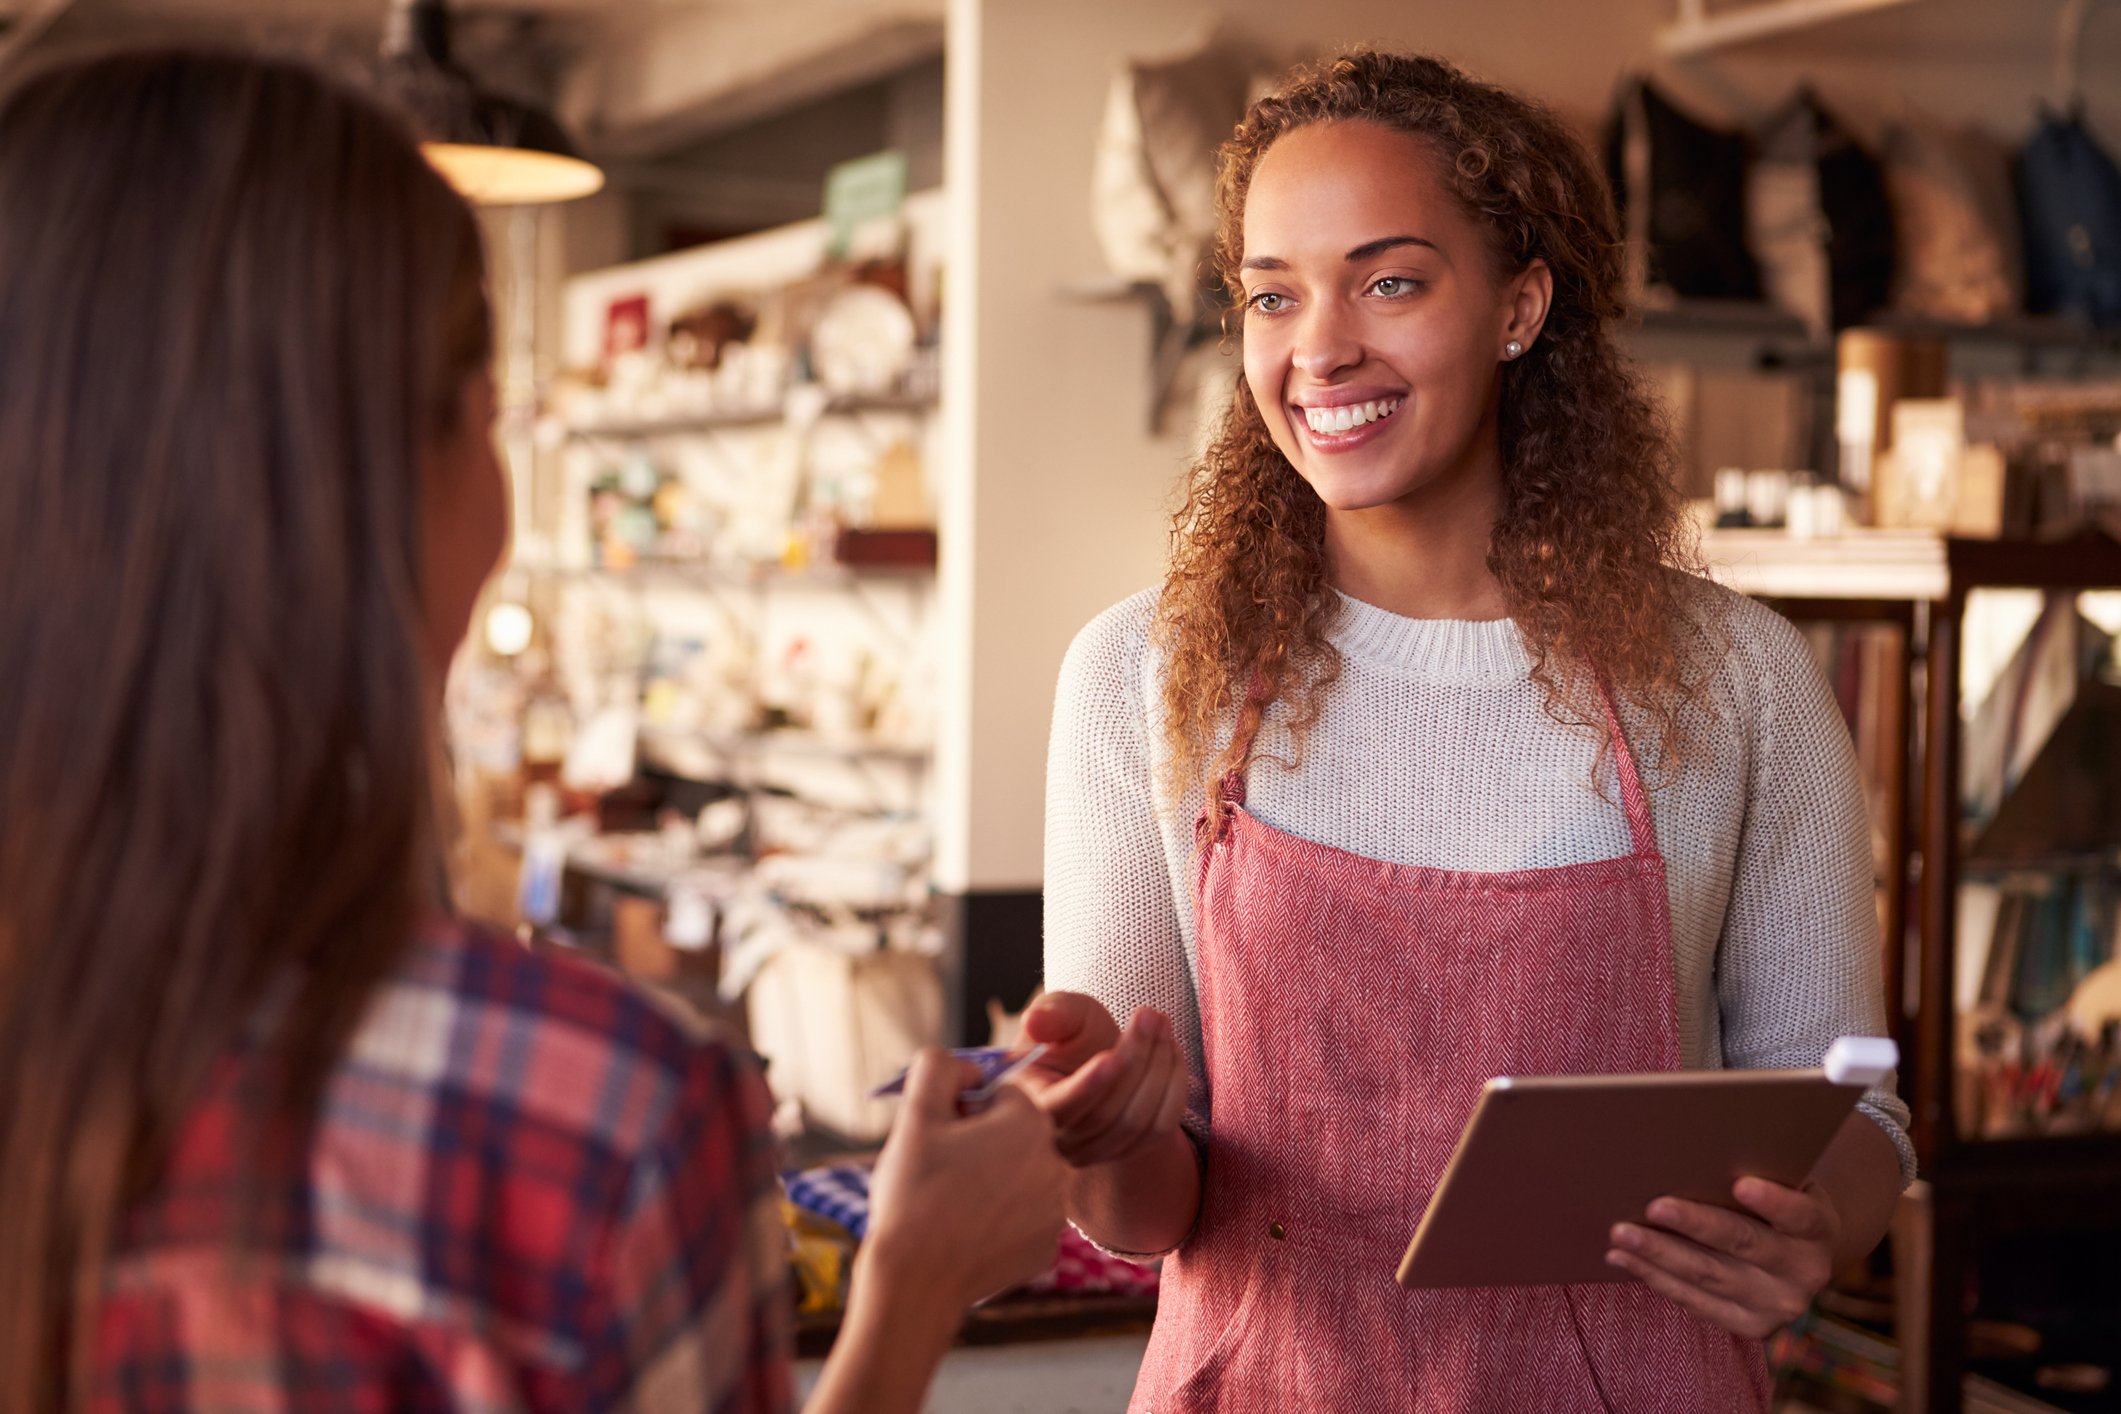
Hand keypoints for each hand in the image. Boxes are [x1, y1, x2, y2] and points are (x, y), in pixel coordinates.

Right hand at [863, 1048, 1065, 1308]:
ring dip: (990, 1182)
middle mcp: (1056, 1163)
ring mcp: (1055, 1212)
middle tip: (941, 1173)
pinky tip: (966, 1234)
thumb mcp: (916, 1114)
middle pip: (1012, 1136)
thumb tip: (966, 1066)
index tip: (939, 1140)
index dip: (962, 1113)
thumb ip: (938, 1067)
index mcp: (1030, 1122)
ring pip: (1017, 1177)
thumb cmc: (913, 1194)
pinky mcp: (1045, 1250)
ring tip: (949, 1205)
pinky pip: (1021, 1220)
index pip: (998, 1096)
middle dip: (980, 1145)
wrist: (914, 1282)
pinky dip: (997, 1223)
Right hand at [1016, 991, 1187, 1167]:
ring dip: (1159, 1068)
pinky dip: (1173, 1087)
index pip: (1056, 1109)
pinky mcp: (1128, 1152)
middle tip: (1150, 1015)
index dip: (1086, 1087)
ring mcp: (1093, 1152)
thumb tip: (1034, 1022)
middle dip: (1135, 1060)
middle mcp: (1058, 1140)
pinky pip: (1160, 1129)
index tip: (1110, 1056)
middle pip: (1105, 1114)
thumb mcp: (1061, 1014)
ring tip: (1162, 1024)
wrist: (1097, 1056)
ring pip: (1136, 1122)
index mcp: (1028, 1104)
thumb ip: (1050, 1014)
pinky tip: (1171, 1050)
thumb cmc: (1072, 1035)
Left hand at [1606, 1177, 1841, 1337]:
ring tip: (1621, 1233)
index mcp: (1819, 1229)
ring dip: (1659, 1254)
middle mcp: (1805, 1272)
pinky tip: (1624, 1257)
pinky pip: (1696, 1302)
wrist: (1797, 1255)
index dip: (1773, 1202)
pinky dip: (1656, 1278)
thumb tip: (1694, 1148)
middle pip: (1743, 1244)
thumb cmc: (1776, 1199)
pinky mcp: (1751, 1326)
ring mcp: (1778, 1305)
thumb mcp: (1783, 1181)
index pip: (1799, 1215)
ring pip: (1709, 1276)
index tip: (1741, 1183)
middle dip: (1693, 1224)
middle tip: (1653, 1206)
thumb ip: (1755, 1168)